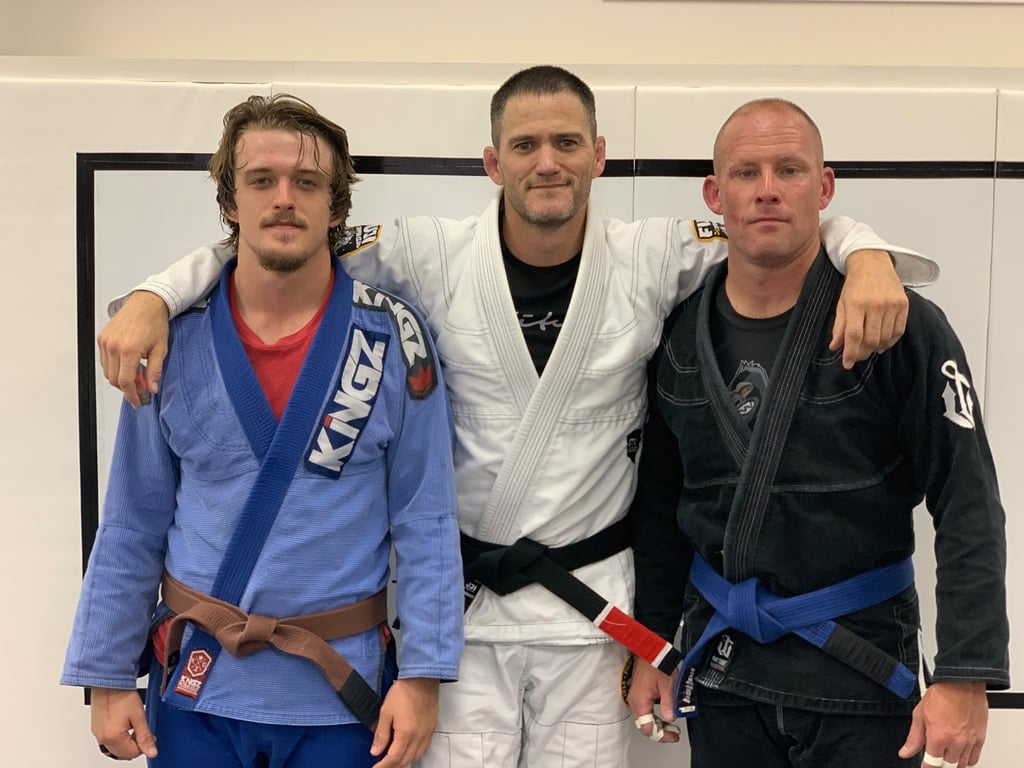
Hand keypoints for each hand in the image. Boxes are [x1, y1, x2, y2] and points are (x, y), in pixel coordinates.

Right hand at [90, 687, 157, 759]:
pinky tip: (124, 727)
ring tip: (134, 728)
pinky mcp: (96, 729)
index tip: (150, 736)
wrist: (109, 682)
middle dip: (135, 746)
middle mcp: (103, 738)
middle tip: (142, 732)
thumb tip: (152, 752)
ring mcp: (98, 734)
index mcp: (113, 737)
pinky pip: (108, 741)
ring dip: (126, 744)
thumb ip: (145, 736)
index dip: (144, 746)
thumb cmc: (122, 695)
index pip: (132, 753)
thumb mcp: (139, 716)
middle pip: (123, 754)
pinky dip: (118, 739)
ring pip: (115, 750)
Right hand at [97, 291, 169, 407]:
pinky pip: (104, 361)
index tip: (138, 402)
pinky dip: (114, 368)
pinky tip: (127, 365)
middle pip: (115, 379)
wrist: (146, 303)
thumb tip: (152, 389)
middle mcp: (113, 346)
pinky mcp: (101, 338)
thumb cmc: (154, 323)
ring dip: (120, 378)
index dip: (132, 395)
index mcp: (129, 350)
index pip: (126, 382)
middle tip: (141, 390)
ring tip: (137, 376)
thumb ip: (155, 371)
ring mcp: (105, 342)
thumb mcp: (160, 349)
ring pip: (108, 372)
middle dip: (127, 388)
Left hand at [371, 677, 439, 767]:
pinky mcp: (432, 728)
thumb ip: (381, 735)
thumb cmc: (403, 692)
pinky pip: (424, 748)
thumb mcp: (386, 712)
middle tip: (382, 765)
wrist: (422, 678)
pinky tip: (409, 752)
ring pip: (416, 756)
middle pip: (406, 760)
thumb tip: (375, 751)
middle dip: (393, 766)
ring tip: (394, 760)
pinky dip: (415, 754)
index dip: (383, 766)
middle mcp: (418, 737)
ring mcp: (427, 733)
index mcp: (406, 734)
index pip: (394, 758)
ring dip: (404, 761)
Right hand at [626, 658, 679, 743]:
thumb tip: (671, 718)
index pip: (648, 728)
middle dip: (659, 731)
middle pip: (644, 725)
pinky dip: (654, 714)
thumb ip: (669, 704)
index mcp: (640, 701)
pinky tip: (664, 712)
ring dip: (657, 723)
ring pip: (644, 718)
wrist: (650, 649)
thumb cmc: (657, 662)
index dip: (661, 735)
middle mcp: (635, 700)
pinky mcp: (638, 692)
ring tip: (670, 724)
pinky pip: (644, 709)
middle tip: (673, 733)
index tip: (672, 736)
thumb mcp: (668, 685)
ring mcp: (635, 696)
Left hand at [830, 249, 908, 368]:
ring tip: (869, 347)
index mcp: (857, 304)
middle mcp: (876, 304)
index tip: (847, 363)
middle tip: (857, 355)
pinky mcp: (904, 304)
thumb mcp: (842, 303)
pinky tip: (883, 342)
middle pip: (871, 339)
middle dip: (863, 352)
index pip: (854, 335)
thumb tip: (835, 346)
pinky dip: (890, 341)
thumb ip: (839, 326)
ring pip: (885, 338)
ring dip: (876, 348)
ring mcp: (892, 304)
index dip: (851, 353)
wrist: (872, 262)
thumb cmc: (855, 284)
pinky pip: (898, 331)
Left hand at [898, 681, 987, 766]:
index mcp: (938, 737)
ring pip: (962, 765)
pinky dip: (967, 759)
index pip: (933, 765)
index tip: (926, 767)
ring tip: (947, 753)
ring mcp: (970, 742)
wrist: (961, 683)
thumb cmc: (941, 694)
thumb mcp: (920, 714)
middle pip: (948, 766)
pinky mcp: (981, 739)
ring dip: (953, 762)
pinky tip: (960, 753)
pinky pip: (974, 758)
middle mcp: (956, 742)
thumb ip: (914, 737)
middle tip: (936, 755)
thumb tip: (905, 752)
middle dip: (940, 763)